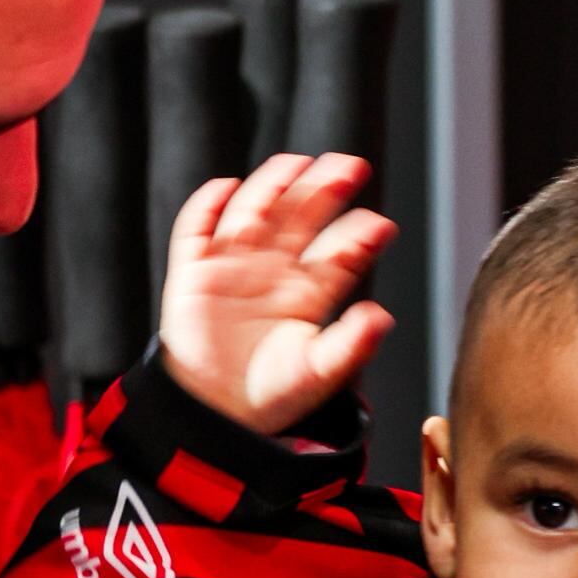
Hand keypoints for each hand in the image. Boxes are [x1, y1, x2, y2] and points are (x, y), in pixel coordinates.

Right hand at [158, 153, 398, 433]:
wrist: (215, 412)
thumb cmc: (270, 392)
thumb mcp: (319, 373)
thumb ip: (352, 345)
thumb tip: (382, 317)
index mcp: (310, 291)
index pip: (340, 252)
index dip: (359, 236)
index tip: (380, 228)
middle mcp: (275, 269)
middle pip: (301, 217)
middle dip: (324, 191)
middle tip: (350, 168)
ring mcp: (234, 266)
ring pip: (254, 212)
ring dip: (272, 187)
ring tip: (296, 165)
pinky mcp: (194, 272)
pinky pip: (197, 230)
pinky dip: (207, 208)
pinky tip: (225, 188)